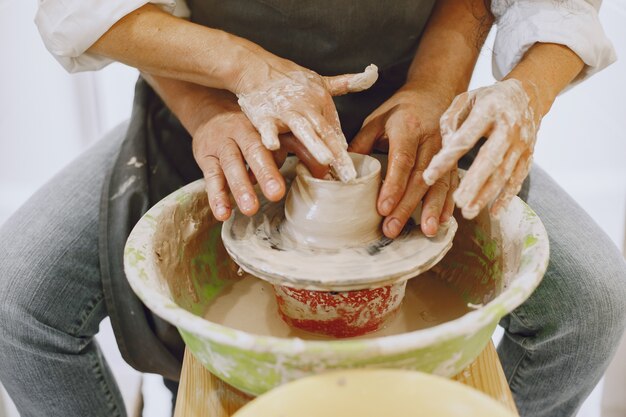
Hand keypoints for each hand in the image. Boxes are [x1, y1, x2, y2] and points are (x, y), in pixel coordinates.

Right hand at [191, 90, 321, 220]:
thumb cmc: (253, 130)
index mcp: (265, 126)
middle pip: (254, 151)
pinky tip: (223, 213)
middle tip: (276, 194)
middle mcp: (242, 132)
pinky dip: (216, 196)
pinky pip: (210, 178)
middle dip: (265, 172)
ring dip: (240, 187)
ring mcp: (222, 145)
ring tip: (250, 209)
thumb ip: (301, 150)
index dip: (299, 153)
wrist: (211, 111)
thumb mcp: (277, 135)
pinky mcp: (205, 158)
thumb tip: (324, 173)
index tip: (313, 172)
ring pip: (231, 165)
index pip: (283, 139)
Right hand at [235, 62, 378, 181]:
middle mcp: (307, 106)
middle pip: (325, 133)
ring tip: (325, 160)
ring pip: (303, 129)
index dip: (343, 150)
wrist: (256, 67)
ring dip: (314, 144)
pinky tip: (273, 146)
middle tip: (348, 173)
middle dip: (337, 154)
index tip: (352, 171)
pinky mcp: (264, 114)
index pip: (335, 130)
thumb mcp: (320, 81)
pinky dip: (270, 135)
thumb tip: (372, 74)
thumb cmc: (289, 79)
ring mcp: (286, 110)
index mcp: (321, 101)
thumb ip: (346, 83)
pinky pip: (267, 127)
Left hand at [349, 87, 458, 238]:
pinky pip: (451, 183)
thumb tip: (343, 172)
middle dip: (407, 206)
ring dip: (432, 209)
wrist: (434, 93)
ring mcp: (445, 151)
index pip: (402, 160)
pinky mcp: (453, 160)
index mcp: (408, 128)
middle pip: (420, 178)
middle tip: (393, 228)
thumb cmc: (401, 110)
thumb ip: (361, 144)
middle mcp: (431, 140)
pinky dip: (447, 203)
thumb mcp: (376, 120)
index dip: (393, 186)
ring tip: (425, 231)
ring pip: (439, 183)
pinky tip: (440, 221)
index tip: (383, 208)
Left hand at [423, 79, 538, 218]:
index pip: (464, 138)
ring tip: (468, 211)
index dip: (446, 158)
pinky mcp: (529, 156)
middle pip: (489, 159)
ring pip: (504, 173)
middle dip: (473, 182)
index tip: (428, 176)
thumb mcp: (466, 99)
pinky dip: (507, 197)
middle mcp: (508, 127)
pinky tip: (495, 212)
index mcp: (489, 110)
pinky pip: (518, 179)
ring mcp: (521, 143)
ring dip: (487, 194)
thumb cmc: (488, 100)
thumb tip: (445, 147)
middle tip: (457, 201)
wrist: (528, 95)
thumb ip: (450, 120)